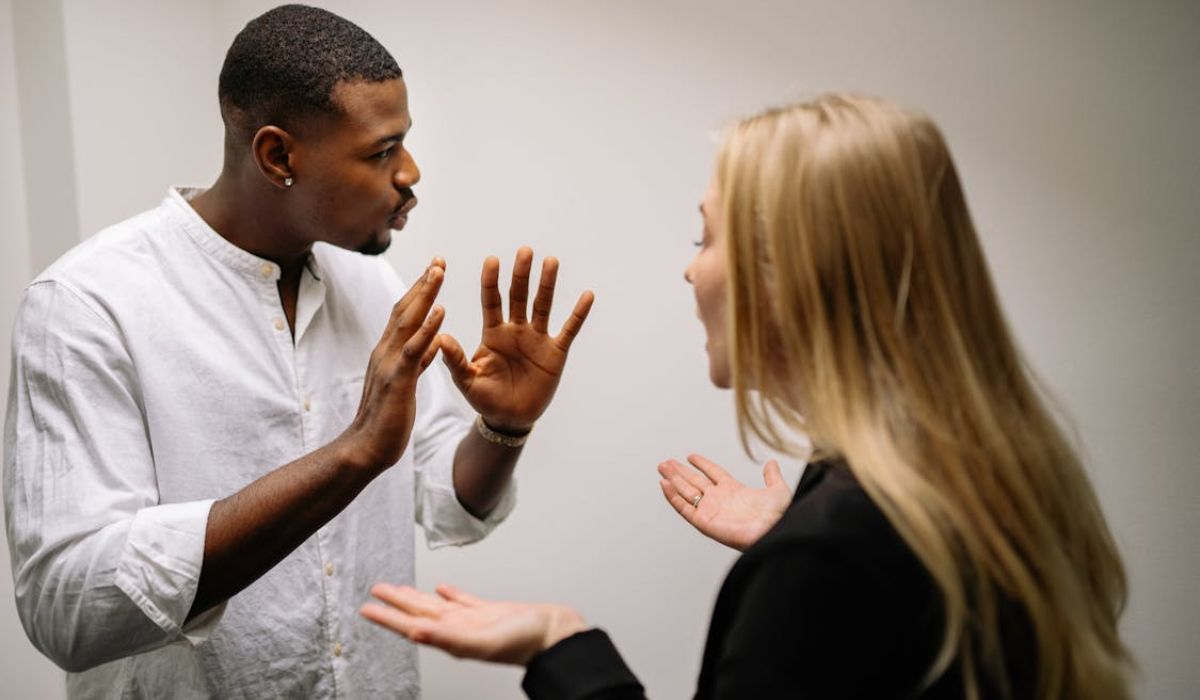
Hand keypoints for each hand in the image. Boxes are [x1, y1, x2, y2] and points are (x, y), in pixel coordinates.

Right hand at [338, 260, 446, 471]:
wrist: (366, 448)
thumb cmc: (386, 419)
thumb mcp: (405, 383)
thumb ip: (416, 361)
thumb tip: (432, 343)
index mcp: (388, 352)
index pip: (403, 314)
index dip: (419, 291)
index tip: (434, 270)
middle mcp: (385, 351)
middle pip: (404, 308)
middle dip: (423, 283)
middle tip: (439, 259)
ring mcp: (389, 364)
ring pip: (407, 321)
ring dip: (424, 295)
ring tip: (439, 271)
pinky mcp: (397, 380)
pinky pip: (413, 349)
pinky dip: (427, 328)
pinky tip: (440, 312)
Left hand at [360, 583, 587, 665]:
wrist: (555, 634)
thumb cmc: (525, 642)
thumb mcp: (482, 641)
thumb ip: (447, 638)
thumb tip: (415, 632)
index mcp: (452, 636)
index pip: (411, 625)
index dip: (387, 617)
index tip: (366, 608)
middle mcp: (459, 628)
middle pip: (419, 612)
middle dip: (396, 603)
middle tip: (376, 591)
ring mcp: (474, 620)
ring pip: (437, 606)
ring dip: (417, 597)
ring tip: (400, 589)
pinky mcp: (490, 611)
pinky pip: (463, 601)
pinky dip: (451, 593)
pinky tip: (443, 589)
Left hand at [439, 247, 593, 432]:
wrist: (510, 418)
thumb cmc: (485, 399)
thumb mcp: (467, 380)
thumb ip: (455, 359)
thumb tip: (440, 337)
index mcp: (493, 333)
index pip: (492, 301)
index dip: (491, 282)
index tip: (492, 260)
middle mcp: (516, 330)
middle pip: (519, 296)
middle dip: (521, 274)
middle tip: (524, 251)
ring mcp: (537, 339)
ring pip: (543, 306)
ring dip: (546, 284)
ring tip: (550, 261)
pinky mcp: (556, 352)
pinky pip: (569, 329)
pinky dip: (578, 313)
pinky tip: (587, 295)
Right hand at [658, 454, 791, 550]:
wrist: (775, 530)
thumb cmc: (779, 515)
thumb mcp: (777, 490)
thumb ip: (772, 476)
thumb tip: (771, 463)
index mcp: (733, 490)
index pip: (712, 473)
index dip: (702, 463)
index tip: (690, 456)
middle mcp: (719, 499)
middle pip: (694, 481)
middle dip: (680, 471)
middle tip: (665, 462)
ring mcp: (710, 510)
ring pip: (686, 492)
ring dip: (673, 480)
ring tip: (662, 468)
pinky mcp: (704, 522)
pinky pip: (684, 508)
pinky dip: (673, 497)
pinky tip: (665, 484)